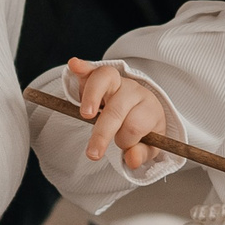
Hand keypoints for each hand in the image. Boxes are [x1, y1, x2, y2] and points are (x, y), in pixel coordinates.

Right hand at [65, 57, 170, 171]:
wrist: (144, 108)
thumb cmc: (145, 129)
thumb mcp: (151, 146)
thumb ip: (142, 154)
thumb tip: (131, 159)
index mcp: (149, 108)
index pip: (135, 125)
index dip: (126, 139)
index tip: (122, 145)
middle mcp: (134, 91)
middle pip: (116, 109)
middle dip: (103, 133)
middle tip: (93, 154)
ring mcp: (117, 81)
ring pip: (105, 80)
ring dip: (92, 97)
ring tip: (86, 115)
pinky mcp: (101, 76)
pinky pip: (92, 68)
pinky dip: (82, 67)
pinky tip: (74, 65)